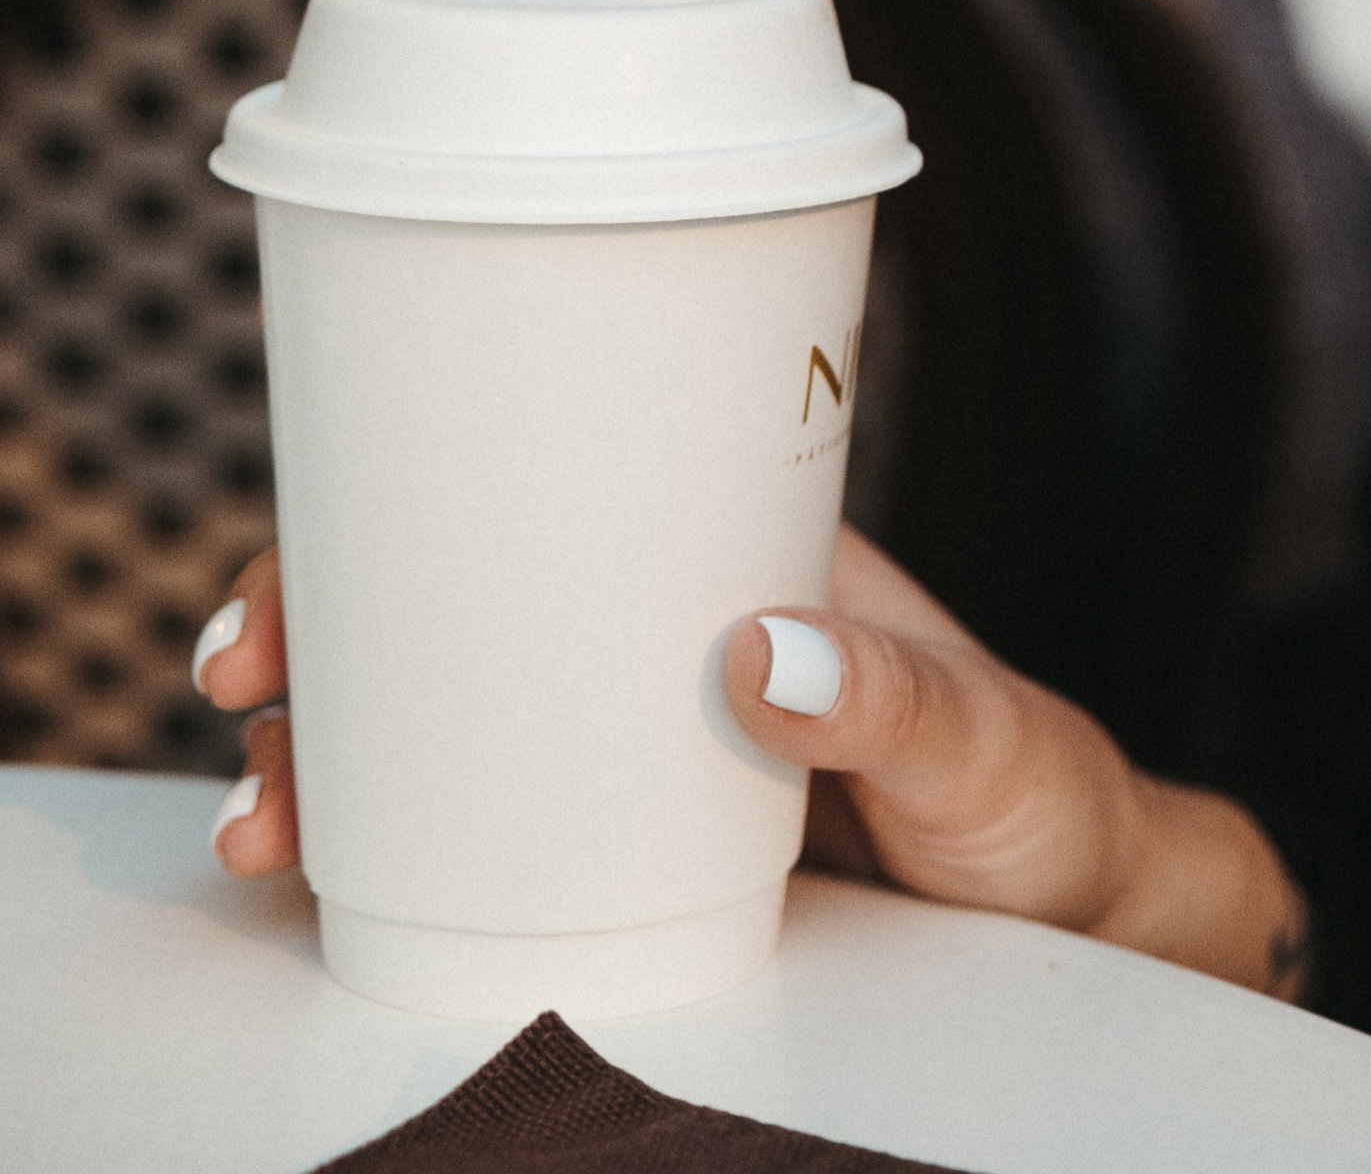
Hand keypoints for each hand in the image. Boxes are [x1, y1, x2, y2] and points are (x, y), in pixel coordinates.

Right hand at [195, 525, 1309, 998]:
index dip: (404, 522)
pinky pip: (495, 832)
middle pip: (459, 611)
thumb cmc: (1043, 795)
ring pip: (452, 728)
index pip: (550, 497)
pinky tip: (325, 883)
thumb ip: (897, 699)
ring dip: (334, 759)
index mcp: (737, 558)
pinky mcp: (639, 855)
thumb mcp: (987, 736)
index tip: (300, 582)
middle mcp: (667, 638)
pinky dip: (398, 847)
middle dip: (322, 644)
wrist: (1086, 912)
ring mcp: (641, 748)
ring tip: (265, 818)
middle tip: (244, 698)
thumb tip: (762, 652)